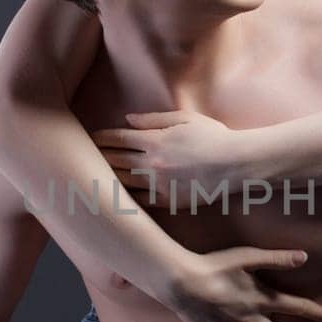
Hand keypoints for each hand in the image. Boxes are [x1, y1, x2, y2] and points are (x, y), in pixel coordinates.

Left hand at [93, 110, 238, 210]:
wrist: (236, 165)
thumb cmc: (214, 137)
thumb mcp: (185, 119)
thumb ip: (154, 120)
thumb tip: (128, 120)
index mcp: (155, 141)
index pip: (119, 139)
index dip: (102, 138)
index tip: (91, 138)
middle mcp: (152, 164)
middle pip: (116, 160)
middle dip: (99, 156)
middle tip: (84, 156)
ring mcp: (159, 185)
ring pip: (124, 182)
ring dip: (108, 177)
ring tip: (93, 176)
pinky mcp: (169, 201)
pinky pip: (141, 200)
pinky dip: (128, 196)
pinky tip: (118, 194)